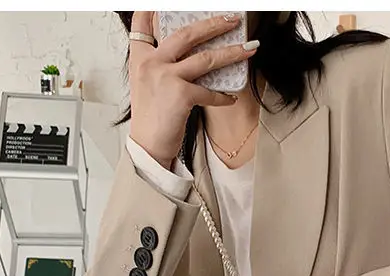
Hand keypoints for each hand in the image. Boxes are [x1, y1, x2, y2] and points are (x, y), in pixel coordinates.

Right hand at [127, 12, 257, 167]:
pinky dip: (223, 97)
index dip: (153, 9)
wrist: (148, 147)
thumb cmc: (151, 119)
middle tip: (232, 19)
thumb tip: (188, 57)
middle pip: (186, 33)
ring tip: (249, 49)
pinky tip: (231, 98)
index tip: (166, 2)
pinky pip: (210, 92)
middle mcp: (151, 62)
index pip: (142, 23)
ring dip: (232, 53)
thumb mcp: (147, 85)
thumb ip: (160, 65)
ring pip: (205, 58)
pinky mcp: (180, 94)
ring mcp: (165, 76)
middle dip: (213, 24)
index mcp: (140, 58)